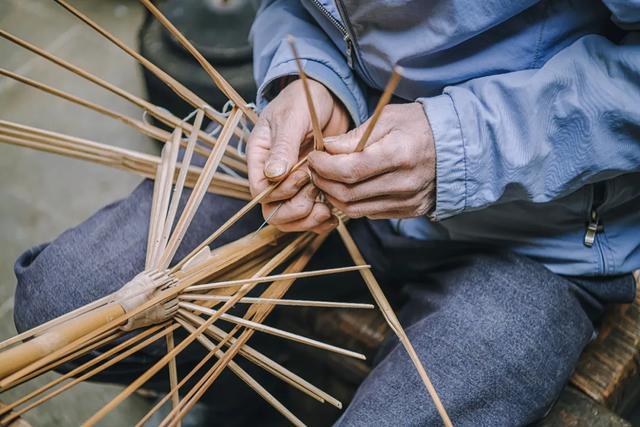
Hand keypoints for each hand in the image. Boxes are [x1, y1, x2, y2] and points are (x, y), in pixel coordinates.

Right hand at [247, 78, 348, 232]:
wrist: (328, 97)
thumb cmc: (305, 100)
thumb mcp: (292, 118)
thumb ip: (283, 147)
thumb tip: (273, 175)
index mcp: (260, 158)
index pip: (260, 191)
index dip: (281, 192)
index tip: (304, 175)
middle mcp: (273, 176)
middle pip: (273, 212)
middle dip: (296, 209)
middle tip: (316, 191)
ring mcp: (292, 186)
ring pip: (290, 219)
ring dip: (309, 219)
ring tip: (327, 207)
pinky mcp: (311, 190)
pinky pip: (309, 218)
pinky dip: (321, 222)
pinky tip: (333, 215)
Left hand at [308, 103, 435, 218]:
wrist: (457, 145)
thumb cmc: (419, 125)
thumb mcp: (387, 119)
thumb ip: (355, 137)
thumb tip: (326, 149)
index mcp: (399, 154)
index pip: (350, 169)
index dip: (324, 166)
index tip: (313, 156)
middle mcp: (404, 183)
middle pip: (348, 193)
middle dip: (323, 182)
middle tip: (315, 169)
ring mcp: (407, 201)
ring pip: (355, 209)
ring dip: (333, 196)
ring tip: (327, 179)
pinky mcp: (408, 211)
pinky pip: (370, 213)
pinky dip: (352, 203)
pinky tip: (347, 187)